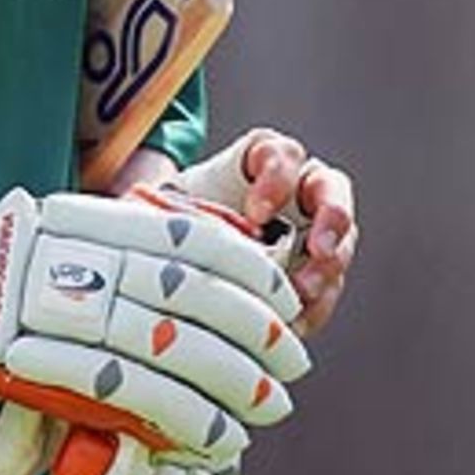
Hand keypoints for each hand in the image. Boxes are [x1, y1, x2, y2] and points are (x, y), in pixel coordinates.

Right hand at [0, 188, 308, 460]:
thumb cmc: (18, 267)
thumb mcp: (77, 230)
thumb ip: (139, 246)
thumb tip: (228, 260)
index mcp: (102, 222)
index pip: (197, 242)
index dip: (253, 273)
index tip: (288, 297)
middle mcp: (91, 260)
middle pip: (198, 298)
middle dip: (259, 334)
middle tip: (296, 362)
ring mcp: (72, 312)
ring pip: (178, 350)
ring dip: (237, 383)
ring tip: (273, 407)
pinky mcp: (56, 364)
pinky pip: (140, 394)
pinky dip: (189, 416)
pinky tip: (222, 435)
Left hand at [164, 129, 358, 335]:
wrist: (190, 249)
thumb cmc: (183, 214)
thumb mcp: (172, 204)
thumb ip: (166, 206)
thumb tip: (134, 214)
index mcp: (261, 159)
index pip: (280, 152)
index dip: (276, 177)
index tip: (255, 213)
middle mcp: (298, 187)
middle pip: (330, 188)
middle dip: (331, 217)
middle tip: (317, 249)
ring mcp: (315, 228)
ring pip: (341, 239)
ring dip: (328, 268)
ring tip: (303, 294)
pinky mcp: (318, 269)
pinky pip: (330, 285)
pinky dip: (317, 305)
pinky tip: (296, 321)